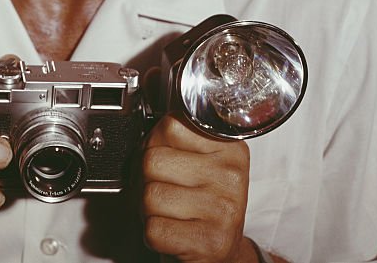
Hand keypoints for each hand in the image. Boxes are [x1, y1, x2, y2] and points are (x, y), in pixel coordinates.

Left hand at [141, 115, 251, 262]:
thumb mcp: (197, 161)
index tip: (166, 161)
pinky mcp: (211, 242)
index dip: (154, 144)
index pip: (170, 126)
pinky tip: (173, 231)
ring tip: (169, 212)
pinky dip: (154, 234)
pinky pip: (154, 230)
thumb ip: (175, 139)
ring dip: (147, 209)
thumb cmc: (202, 203)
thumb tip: (146, 127)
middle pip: (152, 160)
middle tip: (163, 190)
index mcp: (229, 148)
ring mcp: (224, 210)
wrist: (220, 252)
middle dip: (145, 179)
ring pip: (150, 195)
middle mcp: (231, 176)